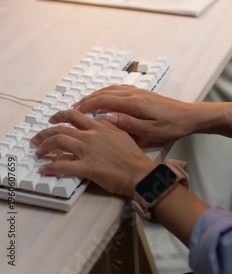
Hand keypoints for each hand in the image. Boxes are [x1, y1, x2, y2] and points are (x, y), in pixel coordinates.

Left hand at [30, 110, 155, 197]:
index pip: (75, 116)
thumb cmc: (133, 156)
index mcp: (99, 127)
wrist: (138, 171)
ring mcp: (87, 150)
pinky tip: (44, 169)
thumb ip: (109, 126)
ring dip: (45, 146)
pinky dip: (50, 167)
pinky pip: (63, 166)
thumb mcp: (122, 134)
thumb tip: (101, 121)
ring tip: (38, 151)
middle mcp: (91, 135)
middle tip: (37, 137)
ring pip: (59, 142)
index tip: (53, 119)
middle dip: (46, 132)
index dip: (61, 116)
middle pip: (62, 128)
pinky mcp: (86, 167)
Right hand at [74, 86, 196, 145]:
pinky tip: (103, 98)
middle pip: (104, 93)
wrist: (190, 116)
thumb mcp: (151, 131)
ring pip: (110, 89)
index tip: (73, 112)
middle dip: (86, 99)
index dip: (86, 106)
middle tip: (72, 108)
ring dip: (95, 95)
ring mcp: (138, 92)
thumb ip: (128, 125)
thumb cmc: (172, 126)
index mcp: (133, 103)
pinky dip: (106, 93)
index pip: (104, 101)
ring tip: (83, 103)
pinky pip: (118, 89)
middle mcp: (134, 94)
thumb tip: (107, 117)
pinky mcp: (142, 93)